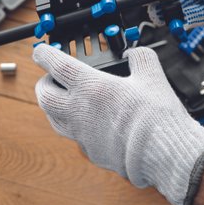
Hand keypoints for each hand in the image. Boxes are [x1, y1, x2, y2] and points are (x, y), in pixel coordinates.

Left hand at [32, 44, 203, 204]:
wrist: (162, 153)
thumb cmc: (156, 115)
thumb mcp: (152, 75)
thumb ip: (140, 58)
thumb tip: (135, 54)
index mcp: (91, 87)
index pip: (57, 66)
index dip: (45, 55)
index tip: (40, 52)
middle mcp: (80, 111)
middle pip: (44, 96)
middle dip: (42, 84)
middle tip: (49, 78)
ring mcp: (83, 135)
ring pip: (54, 119)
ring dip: (54, 107)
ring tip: (63, 100)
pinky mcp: (92, 152)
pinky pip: (76, 137)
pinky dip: (77, 127)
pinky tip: (89, 124)